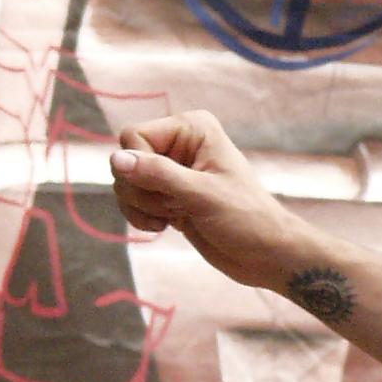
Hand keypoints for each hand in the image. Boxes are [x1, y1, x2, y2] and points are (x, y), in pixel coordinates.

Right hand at [109, 110, 306, 289]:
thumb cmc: (245, 219)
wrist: (266, 253)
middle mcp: (179, 143)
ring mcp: (172, 169)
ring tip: (174, 216)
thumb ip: (158, 175)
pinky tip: (166, 226)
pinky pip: (132, 199)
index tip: (169, 191)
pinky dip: (140, 216)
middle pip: (125, 160)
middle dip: (141, 191)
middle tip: (175, 206)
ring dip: (141, 206)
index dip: (140, 167)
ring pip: (125, 182)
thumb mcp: (202, 195)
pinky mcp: (167, 194)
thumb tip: (115, 159)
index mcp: (192, 128)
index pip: (134, 136)